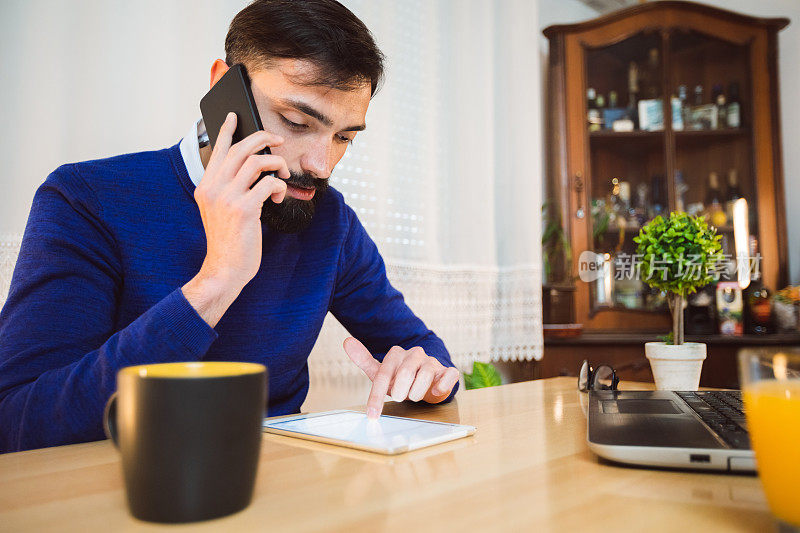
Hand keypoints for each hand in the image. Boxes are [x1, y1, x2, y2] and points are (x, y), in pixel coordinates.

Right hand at [182, 112, 289, 326]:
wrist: (224, 269)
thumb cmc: (228, 241)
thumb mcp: (220, 211)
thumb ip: (228, 189)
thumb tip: (253, 168)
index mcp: (206, 186)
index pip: (218, 150)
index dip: (227, 130)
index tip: (235, 116)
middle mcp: (213, 188)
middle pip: (242, 149)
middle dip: (264, 139)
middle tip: (279, 142)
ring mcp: (227, 197)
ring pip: (257, 161)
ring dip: (277, 164)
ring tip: (283, 175)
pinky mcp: (244, 209)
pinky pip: (270, 184)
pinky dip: (280, 187)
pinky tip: (279, 199)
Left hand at [343, 337, 459, 418]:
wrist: (427, 381)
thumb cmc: (401, 379)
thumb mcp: (381, 372)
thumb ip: (364, 359)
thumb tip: (346, 341)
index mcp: (396, 353)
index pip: (383, 374)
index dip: (376, 396)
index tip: (372, 414)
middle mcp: (415, 354)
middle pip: (404, 374)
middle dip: (400, 392)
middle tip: (400, 397)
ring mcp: (432, 361)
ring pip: (425, 376)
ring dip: (417, 393)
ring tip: (415, 395)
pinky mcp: (448, 370)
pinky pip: (448, 376)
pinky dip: (442, 386)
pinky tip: (435, 391)